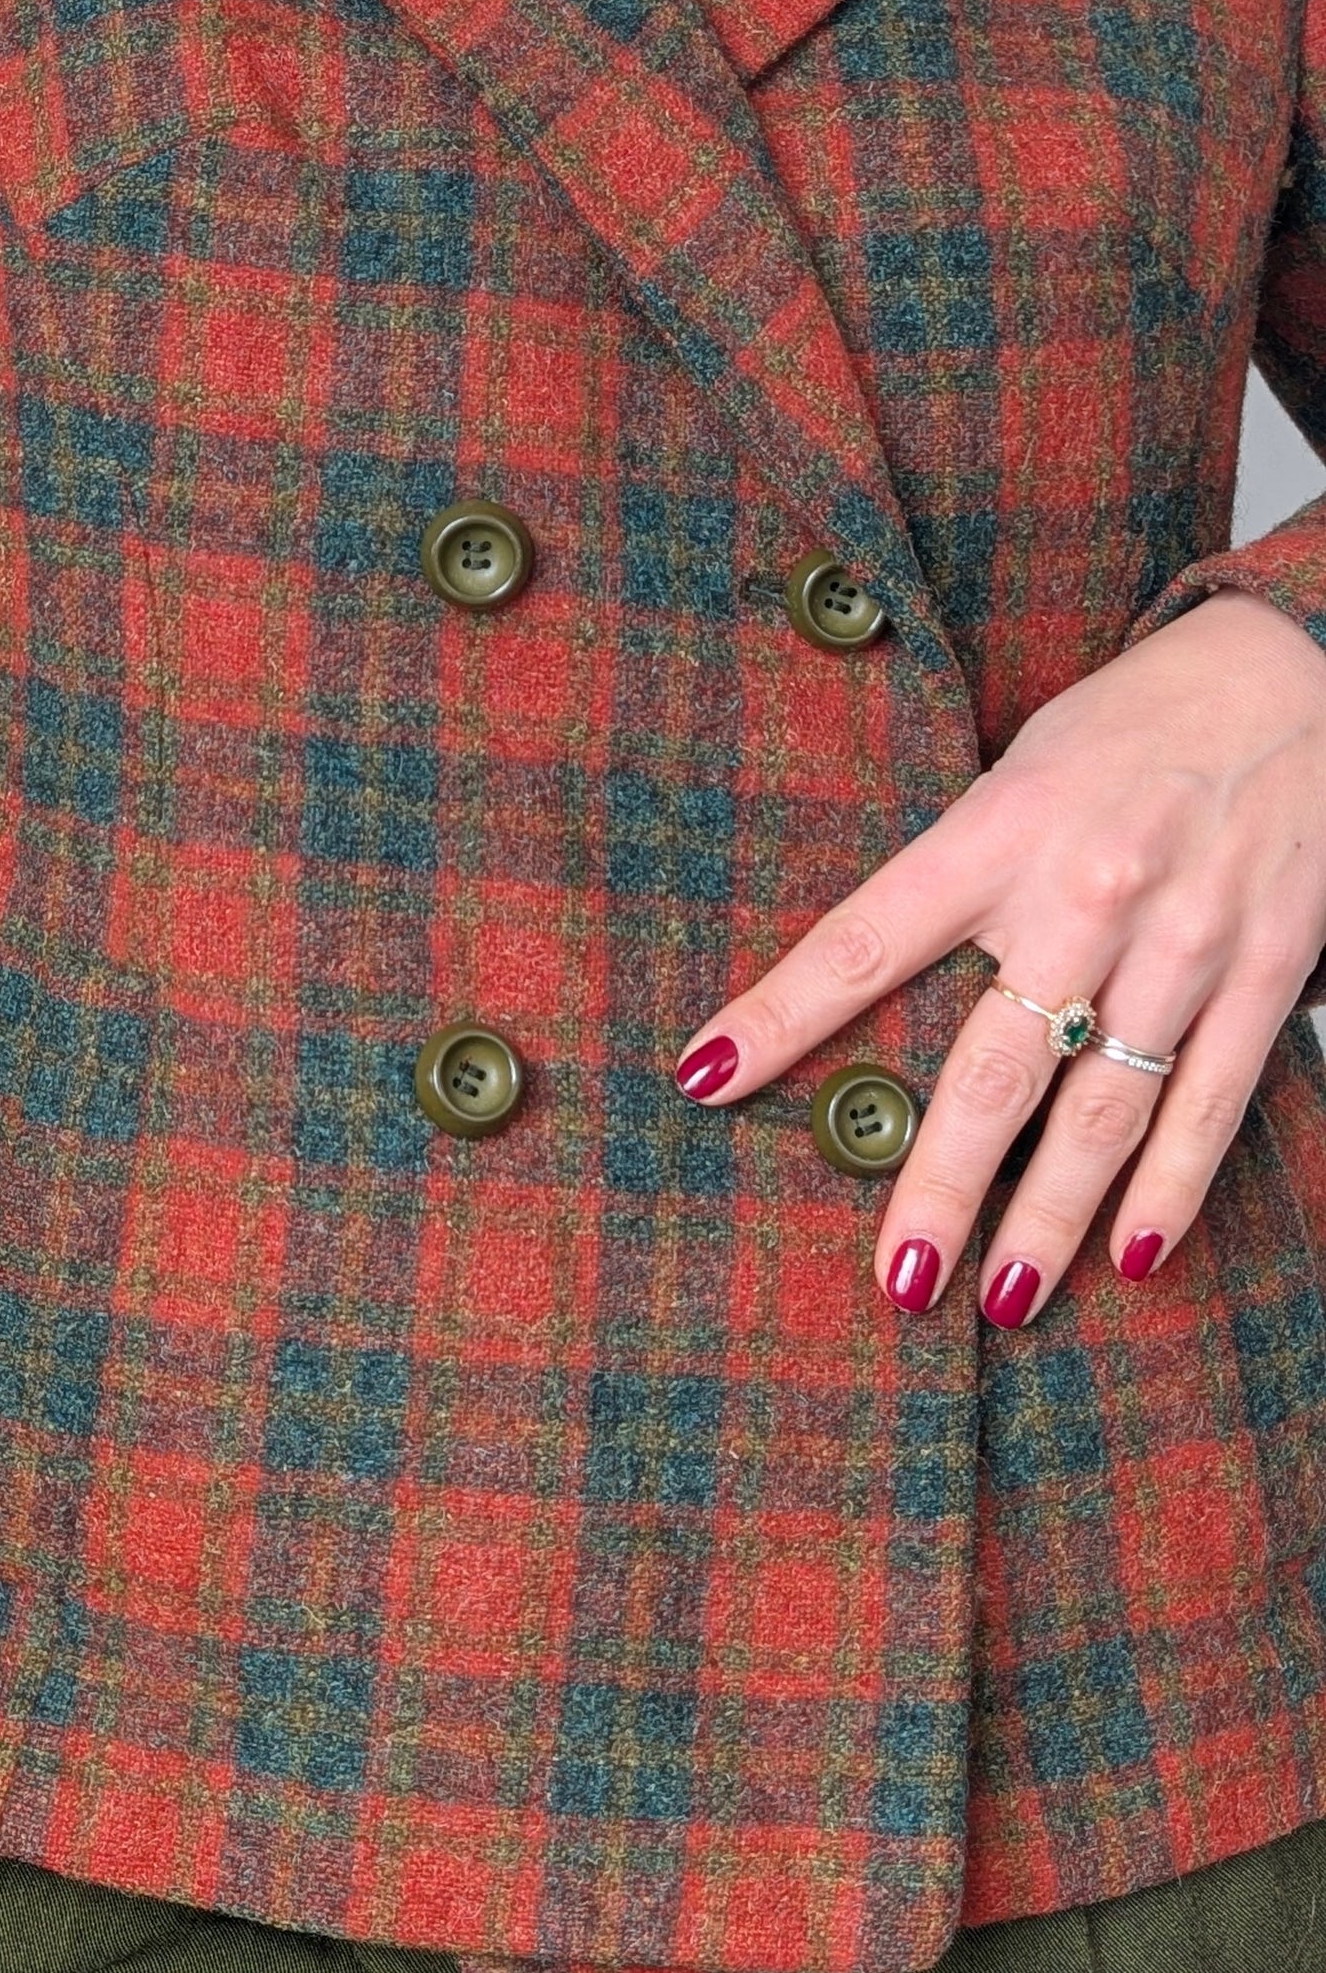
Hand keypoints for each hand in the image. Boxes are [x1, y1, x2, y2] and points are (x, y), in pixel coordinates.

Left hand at [674, 591, 1325, 1321]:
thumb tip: (884, 971)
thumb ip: (967, 865)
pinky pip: (1208, 1102)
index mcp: (1001, 828)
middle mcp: (1085, 893)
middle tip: (898, 1279)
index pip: (864, 937)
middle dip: (941, 1186)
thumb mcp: (1026, 764)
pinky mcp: (1266, 971)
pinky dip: (1172, 1187)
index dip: (781, 1013)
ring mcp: (1182, 942)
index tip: (706, 1079)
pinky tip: (1134, 1254)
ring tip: (1001, 1300)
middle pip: (993, 1067)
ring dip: (1049, 1219)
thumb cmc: (1138, 720)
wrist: (1300, 673)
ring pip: (1101, 1111)